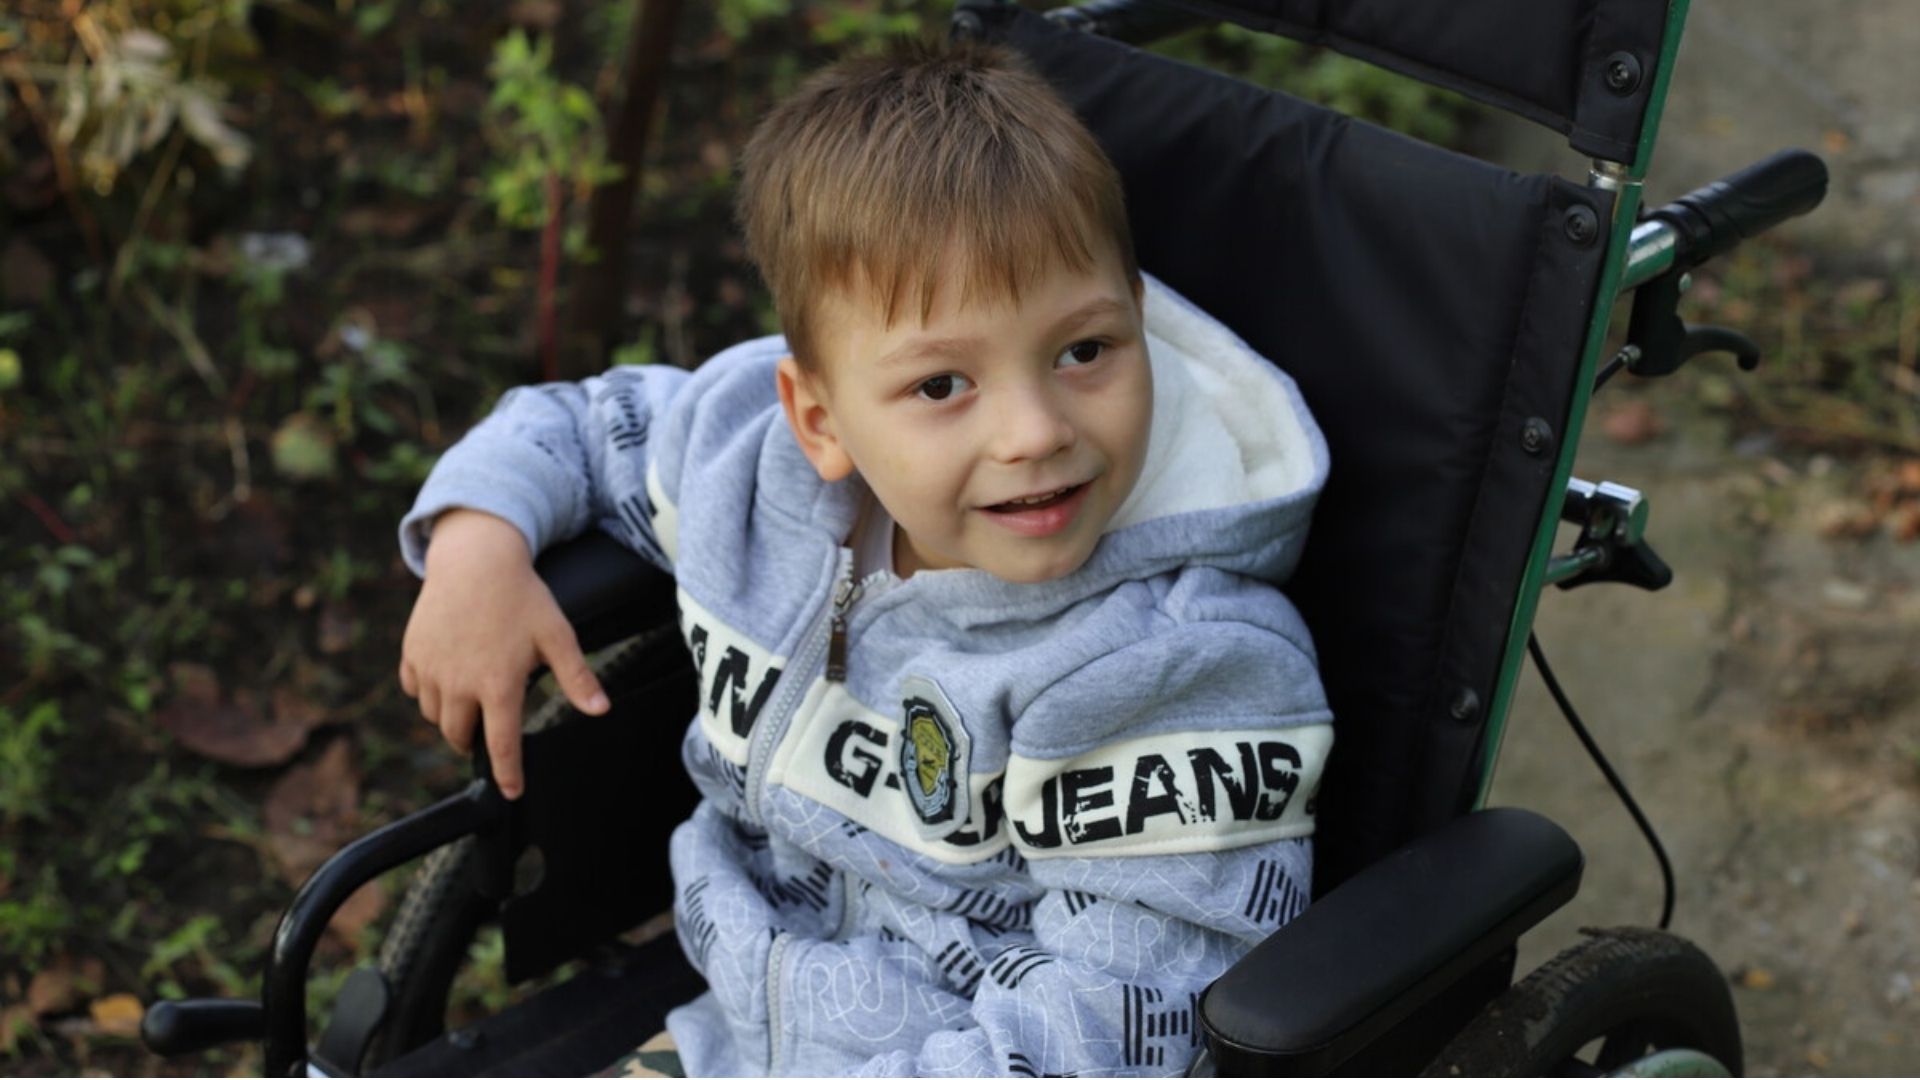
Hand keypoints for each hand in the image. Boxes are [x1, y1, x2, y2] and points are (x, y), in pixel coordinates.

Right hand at [398, 510, 608, 797]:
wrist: (476, 558)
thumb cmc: (522, 596)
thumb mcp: (558, 635)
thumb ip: (577, 678)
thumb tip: (600, 710)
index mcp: (497, 685)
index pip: (500, 746)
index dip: (508, 774)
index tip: (512, 792)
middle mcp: (458, 684)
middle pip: (460, 736)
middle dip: (473, 742)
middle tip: (488, 732)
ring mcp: (430, 669)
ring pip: (435, 715)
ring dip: (451, 718)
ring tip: (470, 703)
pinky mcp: (412, 653)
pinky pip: (415, 688)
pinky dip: (428, 692)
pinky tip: (446, 678)